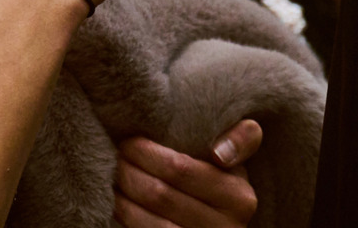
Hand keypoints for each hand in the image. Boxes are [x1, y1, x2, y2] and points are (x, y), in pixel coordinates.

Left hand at [114, 119, 262, 226]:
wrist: (216, 221)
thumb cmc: (220, 178)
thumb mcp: (236, 159)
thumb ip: (243, 137)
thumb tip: (221, 153)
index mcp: (238, 197)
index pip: (180, 169)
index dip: (147, 153)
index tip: (130, 141)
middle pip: (160, 195)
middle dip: (129, 171)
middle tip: (116, 154)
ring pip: (149, 222)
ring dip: (123, 197)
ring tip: (114, 176)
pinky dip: (127, 218)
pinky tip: (119, 202)